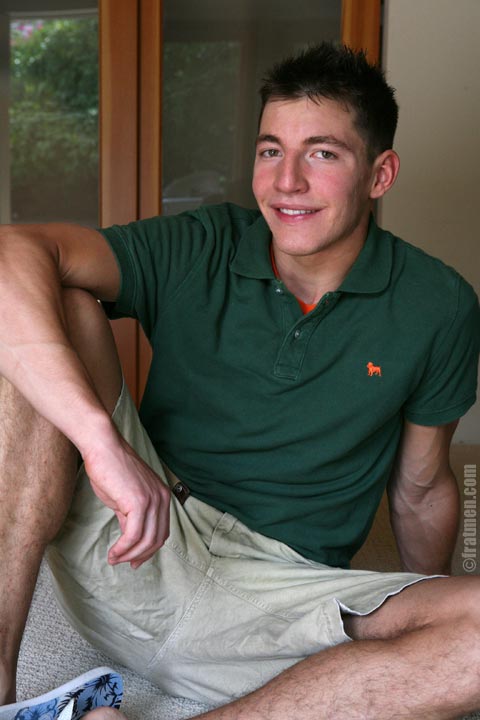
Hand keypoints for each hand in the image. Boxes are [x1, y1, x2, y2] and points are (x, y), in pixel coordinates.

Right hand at [83, 434, 170, 568]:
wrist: (103, 447)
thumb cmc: (110, 469)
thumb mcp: (126, 497)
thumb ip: (132, 516)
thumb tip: (130, 539)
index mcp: (162, 496)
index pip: (162, 531)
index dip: (149, 550)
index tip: (135, 561)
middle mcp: (162, 498)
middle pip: (157, 539)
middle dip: (139, 556)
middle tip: (122, 563)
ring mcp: (152, 500)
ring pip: (146, 540)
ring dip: (128, 555)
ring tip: (114, 559)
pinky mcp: (139, 502)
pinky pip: (133, 535)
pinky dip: (123, 549)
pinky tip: (113, 552)